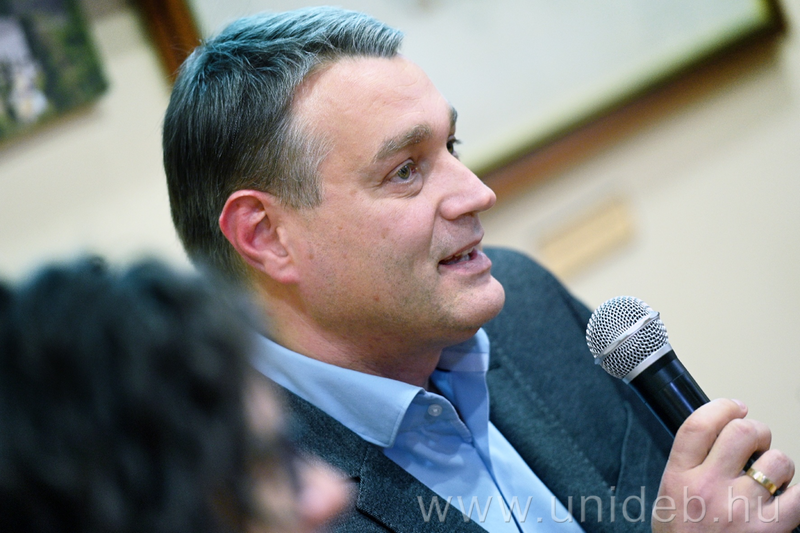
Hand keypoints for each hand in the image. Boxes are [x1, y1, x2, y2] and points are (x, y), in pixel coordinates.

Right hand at [652, 398, 799, 531]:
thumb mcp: (669, 498)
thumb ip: (688, 466)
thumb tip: (718, 436)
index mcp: (679, 477)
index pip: (699, 424)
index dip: (722, 407)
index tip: (734, 407)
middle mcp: (709, 488)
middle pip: (740, 432)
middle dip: (756, 430)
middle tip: (756, 442)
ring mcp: (741, 508)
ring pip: (776, 461)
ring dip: (778, 465)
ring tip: (771, 478)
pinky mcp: (770, 529)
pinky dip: (798, 493)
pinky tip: (787, 498)